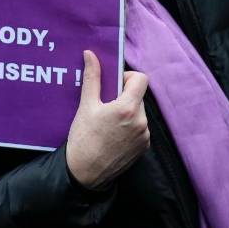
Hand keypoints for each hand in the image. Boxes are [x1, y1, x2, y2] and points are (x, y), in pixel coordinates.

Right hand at [65, 50, 149, 189]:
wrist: (85, 173)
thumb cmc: (83, 138)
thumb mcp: (86, 105)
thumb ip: (92, 78)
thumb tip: (91, 54)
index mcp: (128, 108)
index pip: (141, 79)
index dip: (128, 78)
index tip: (114, 86)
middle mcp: (141, 121)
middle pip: (138, 96)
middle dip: (123, 97)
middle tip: (105, 106)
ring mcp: (144, 136)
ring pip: (138, 113)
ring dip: (127, 112)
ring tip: (107, 123)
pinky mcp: (144, 148)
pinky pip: (140, 128)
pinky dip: (129, 127)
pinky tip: (113, 135)